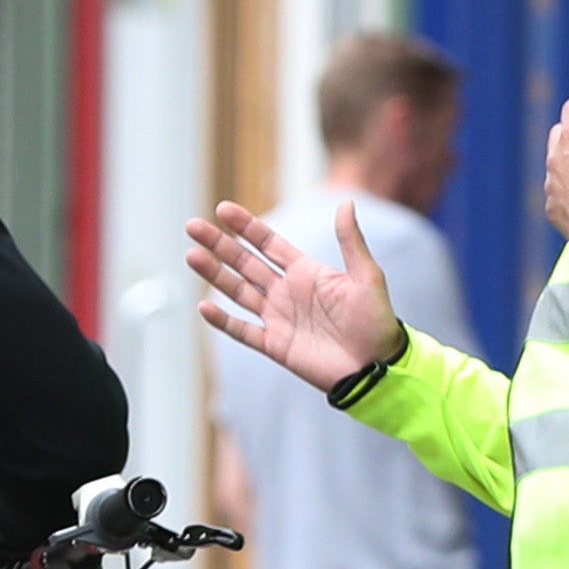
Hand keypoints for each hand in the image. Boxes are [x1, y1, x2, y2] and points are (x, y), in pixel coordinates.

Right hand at [185, 200, 398, 395]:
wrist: (376, 366)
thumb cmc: (377, 321)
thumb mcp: (366, 276)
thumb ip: (350, 241)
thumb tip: (346, 201)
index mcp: (305, 272)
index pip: (268, 243)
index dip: (245, 227)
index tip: (223, 210)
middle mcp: (286, 292)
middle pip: (245, 263)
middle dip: (219, 244)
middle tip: (193, 226)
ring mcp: (278, 318)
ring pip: (238, 292)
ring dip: (215, 275)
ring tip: (192, 255)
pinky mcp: (275, 345)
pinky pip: (244, 331)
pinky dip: (224, 321)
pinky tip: (204, 307)